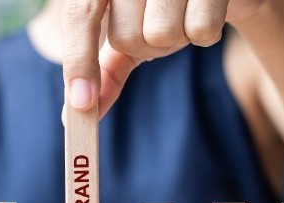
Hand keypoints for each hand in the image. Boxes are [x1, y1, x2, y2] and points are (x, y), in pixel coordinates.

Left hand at [63, 0, 264, 117]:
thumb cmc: (167, 8)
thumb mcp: (130, 34)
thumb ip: (104, 70)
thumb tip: (77, 112)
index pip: (80, 14)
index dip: (78, 59)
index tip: (82, 104)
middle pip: (125, 36)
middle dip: (146, 47)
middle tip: (160, 26)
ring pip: (161, 33)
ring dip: (176, 40)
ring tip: (184, 16)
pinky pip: (201, 29)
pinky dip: (205, 34)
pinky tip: (207, 13)